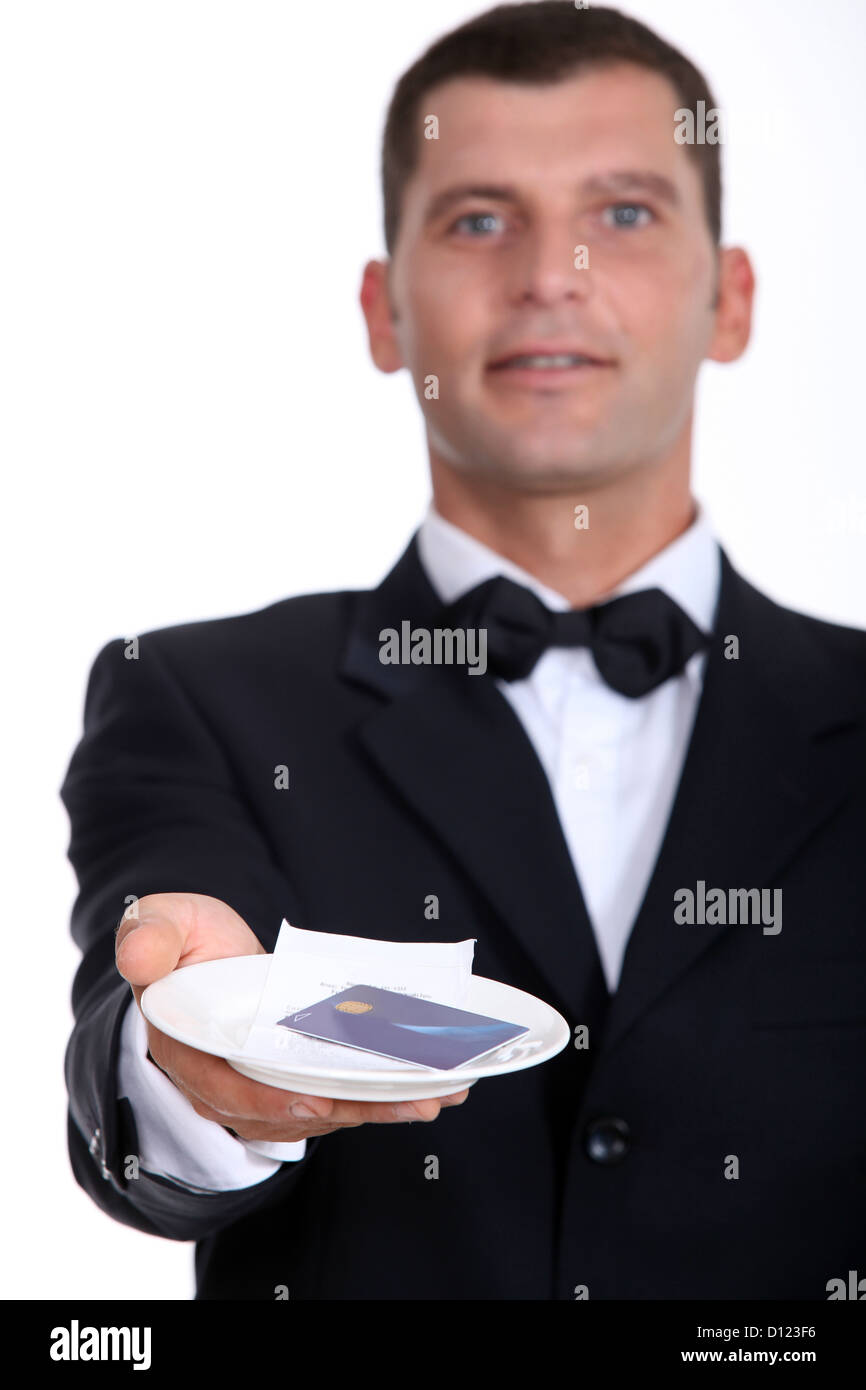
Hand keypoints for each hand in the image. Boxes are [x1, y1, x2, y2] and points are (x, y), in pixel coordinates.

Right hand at [115, 892, 470, 1141]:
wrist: (204, 958)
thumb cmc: (183, 942)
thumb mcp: (162, 925)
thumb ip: (151, 937)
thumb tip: (139, 955)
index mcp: (187, 1048)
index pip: (225, 1086)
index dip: (268, 1099)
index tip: (313, 1097)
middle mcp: (226, 1083)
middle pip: (290, 1108)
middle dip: (352, 1107)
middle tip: (412, 1099)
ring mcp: (264, 1090)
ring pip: (323, 1109)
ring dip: (379, 1107)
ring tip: (435, 1095)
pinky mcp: (296, 1083)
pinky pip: (339, 1097)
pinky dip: (382, 1097)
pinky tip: (431, 1089)